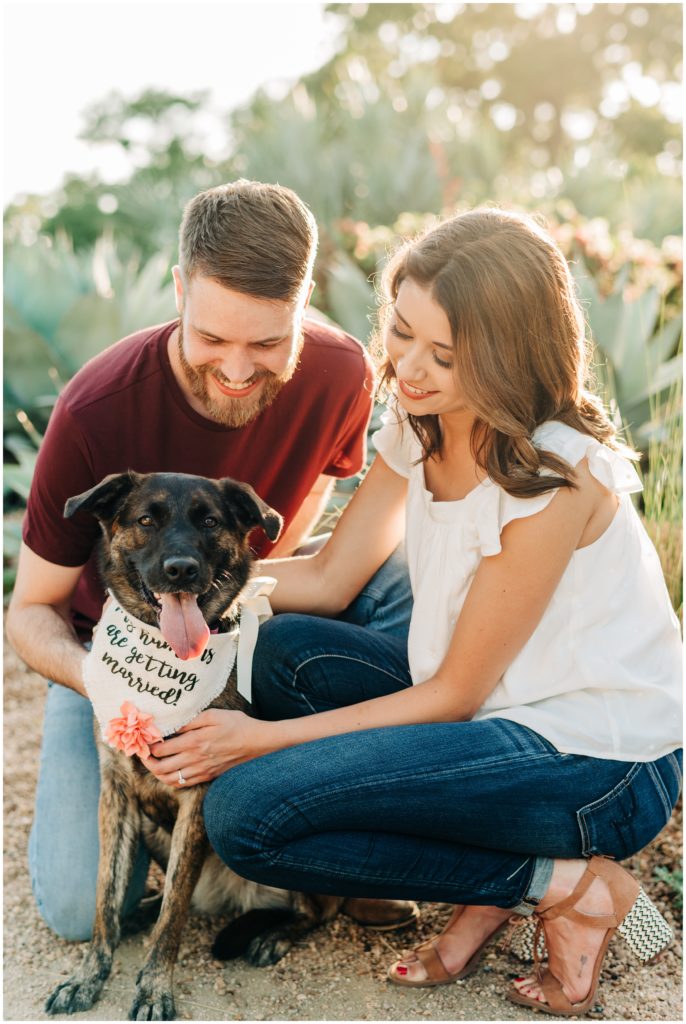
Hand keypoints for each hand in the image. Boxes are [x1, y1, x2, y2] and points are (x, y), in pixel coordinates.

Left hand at [140, 708, 271, 787]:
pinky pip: (183, 784)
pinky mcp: (208, 776)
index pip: (161, 749)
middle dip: (148, 762)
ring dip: (157, 773)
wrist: (258, 743)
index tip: (145, 739)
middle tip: (144, 754)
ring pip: (170, 779)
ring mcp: (201, 770)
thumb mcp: (213, 715)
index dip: (149, 746)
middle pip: (161, 768)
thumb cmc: (237, 725)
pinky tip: (170, 771)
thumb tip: (172, 725)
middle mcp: (195, 759)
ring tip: (154, 764)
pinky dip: (171, 780)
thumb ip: (190, 720)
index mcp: (194, 741)